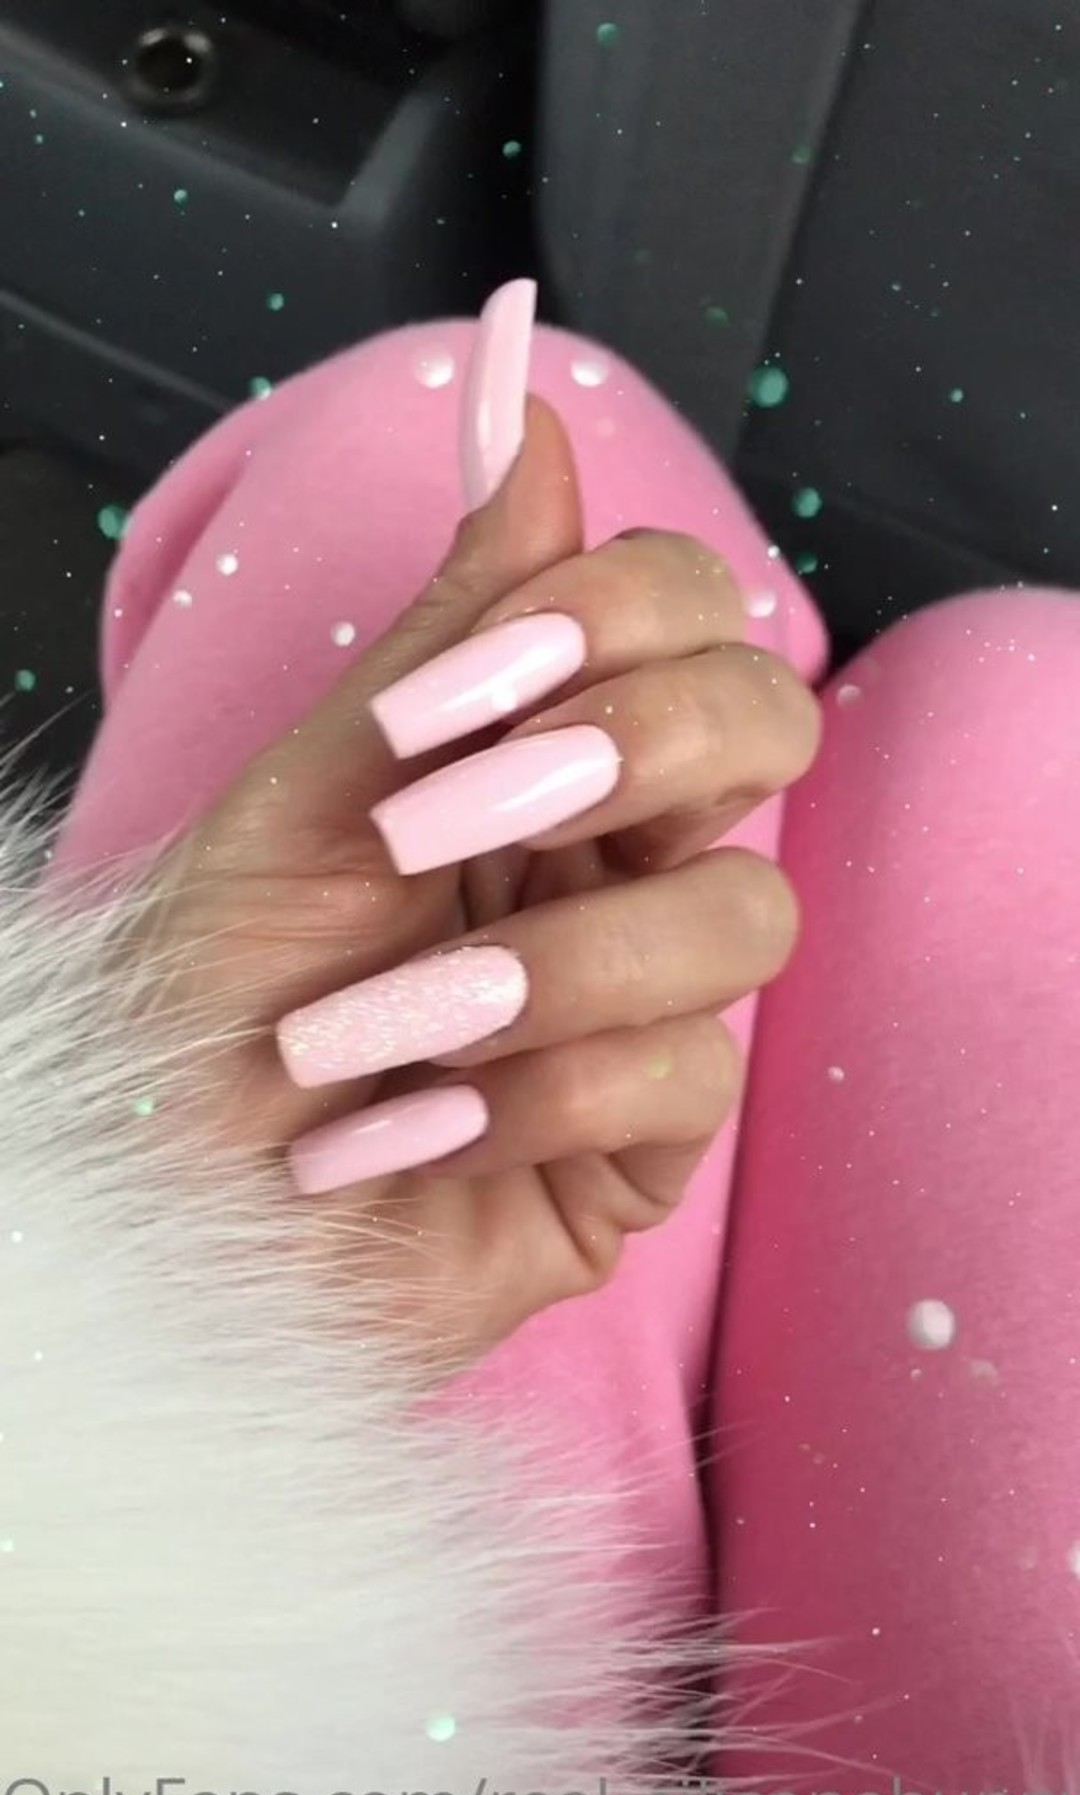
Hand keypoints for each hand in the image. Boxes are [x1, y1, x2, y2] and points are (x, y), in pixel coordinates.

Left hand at [149, 307, 820, 1364]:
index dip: (620, 614)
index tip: (472, 683)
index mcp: (547, 754)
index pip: (690, 613)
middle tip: (457, 823)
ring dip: (547, 966)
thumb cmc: (218, 990)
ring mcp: (649, 999)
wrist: (174, 1194)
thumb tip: (523, 411)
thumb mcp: (312, 791)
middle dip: (634, 751)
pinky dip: (530, 1099)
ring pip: (746, 918)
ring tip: (383, 1030)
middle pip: (772, 728)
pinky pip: (686, 1081)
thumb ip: (448, 625)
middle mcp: (620, 860)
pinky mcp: (650, 1141)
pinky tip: (409, 1133)